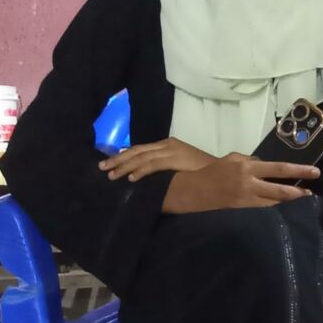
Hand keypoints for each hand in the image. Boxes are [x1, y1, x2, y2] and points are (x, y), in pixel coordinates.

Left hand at [99, 138, 215, 181]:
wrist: (221, 171)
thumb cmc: (202, 172)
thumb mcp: (180, 167)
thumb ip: (165, 168)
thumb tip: (149, 176)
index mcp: (167, 144)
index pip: (140, 149)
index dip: (123, 156)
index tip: (109, 163)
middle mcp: (166, 144)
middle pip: (136, 151)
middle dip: (117, 159)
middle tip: (102, 168)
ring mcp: (170, 150)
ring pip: (141, 157)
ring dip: (124, 166)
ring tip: (111, 175)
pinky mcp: (174, 158)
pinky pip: (152, 164)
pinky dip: (140, 170)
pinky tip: (131, 178)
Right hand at [162, 153, 320, 213]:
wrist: (191, 192)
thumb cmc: (210, 173)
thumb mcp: (230, 160)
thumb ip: (249, 161)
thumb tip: (265, 165)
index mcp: (247, 168)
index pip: (279, 169)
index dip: (299, 170)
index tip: (315, 172)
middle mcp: (249, 184)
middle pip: (280, 191)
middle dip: (299, 193)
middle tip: (314, 194)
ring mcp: (245, 202)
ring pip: (273, 206)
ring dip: (289, 207)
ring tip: (304, 206)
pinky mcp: (240, 214)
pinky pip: (261, 215)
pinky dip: (273, 216)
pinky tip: (282, 218)